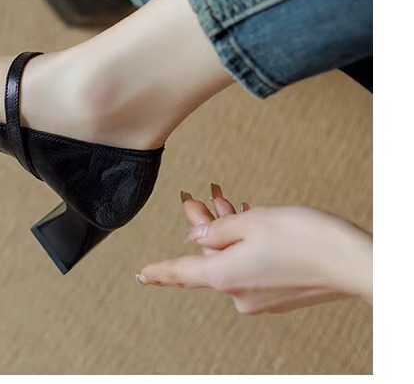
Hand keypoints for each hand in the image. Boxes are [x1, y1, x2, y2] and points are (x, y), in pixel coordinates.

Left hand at [135, 184, 371, 314]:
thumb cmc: (303, 237)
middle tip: (196, 196)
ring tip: (223, 200)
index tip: (141, 275)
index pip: (181, 272)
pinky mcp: (278, 295)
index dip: (159, 271)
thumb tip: (197, 239)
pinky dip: (244, 246)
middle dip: (204, 226)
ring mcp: (259, 299)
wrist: (354, 262)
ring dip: (226, 232)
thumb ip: (217, 229)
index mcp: (223, 276)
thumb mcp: (251, 222)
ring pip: (230, 259)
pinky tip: (246, 220)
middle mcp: (238, 294)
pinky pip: (249, 267)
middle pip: (208, 257)